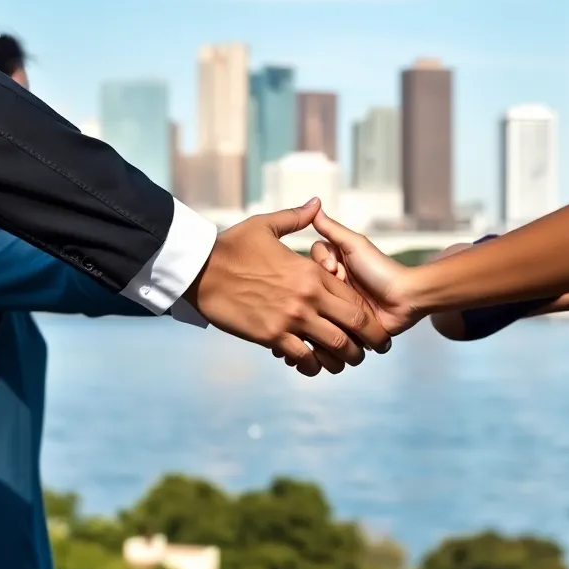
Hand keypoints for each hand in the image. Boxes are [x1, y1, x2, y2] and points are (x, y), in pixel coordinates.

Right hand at [185, 198, 391, 376]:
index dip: (364, 315)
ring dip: (342, 358)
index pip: (351, 297)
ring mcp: (291, 317)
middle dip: (366, 341)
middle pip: (353, 324)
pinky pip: (303, 357)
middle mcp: (307, 296)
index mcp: (310, 271)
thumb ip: (296, 218)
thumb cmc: (231, 246)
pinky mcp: (272, 334)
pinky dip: (311, 365)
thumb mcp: (266, 225)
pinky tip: (310, 365)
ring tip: (342, 363)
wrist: (200, 268)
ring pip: (334, 346)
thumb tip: (316, 203)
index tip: (368, 325)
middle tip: (367, 351)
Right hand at [307, 210, 420, 334]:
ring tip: (338, 306)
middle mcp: (333, 284)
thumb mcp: (355, 245)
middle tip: (340, 285)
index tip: (334, 268)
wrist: (405, 299)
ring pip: (316, 306)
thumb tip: (315, 207)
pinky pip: (326, 326)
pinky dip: (327, 323)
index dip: (320, 263)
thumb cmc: (382, 269)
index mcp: (334, 265)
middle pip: (311, 284)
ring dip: (324, 305)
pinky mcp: (343, 325)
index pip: (311, 261)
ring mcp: (338, 305)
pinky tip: (333, 320)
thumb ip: (333, 229)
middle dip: (323, 285)